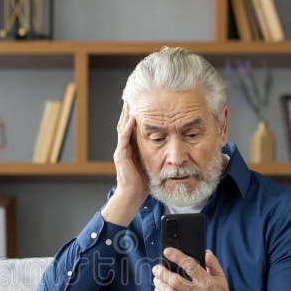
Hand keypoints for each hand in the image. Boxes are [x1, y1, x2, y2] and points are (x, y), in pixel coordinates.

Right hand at [101, 102, 148, 225]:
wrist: (134, 196)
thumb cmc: (144, 181)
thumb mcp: (152, 161)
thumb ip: (155, 150)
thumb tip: (170, 139)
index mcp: (131, 146)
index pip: (133, 124)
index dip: (137, 111)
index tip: (144, 98)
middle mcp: (124, 145)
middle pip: (126, 121)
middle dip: (130, 108)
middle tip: (135, 93)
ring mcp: (121, 150)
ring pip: (123, 126)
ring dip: (127, 113)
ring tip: (132, 100)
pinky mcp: (121, 156)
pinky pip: (124, 138)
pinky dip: (128, 127)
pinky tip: (133, 117)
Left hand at [152, 248, 251, 290]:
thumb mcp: (221, 278)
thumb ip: (213, 264)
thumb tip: (205, 253)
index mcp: (207, 282)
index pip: (190, 266)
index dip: (177, 257)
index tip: (167, 252)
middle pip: (175, 281)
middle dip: (162, 272)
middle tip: (157, 268)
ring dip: (160, 284)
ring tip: (156, 278)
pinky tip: (158, 290)